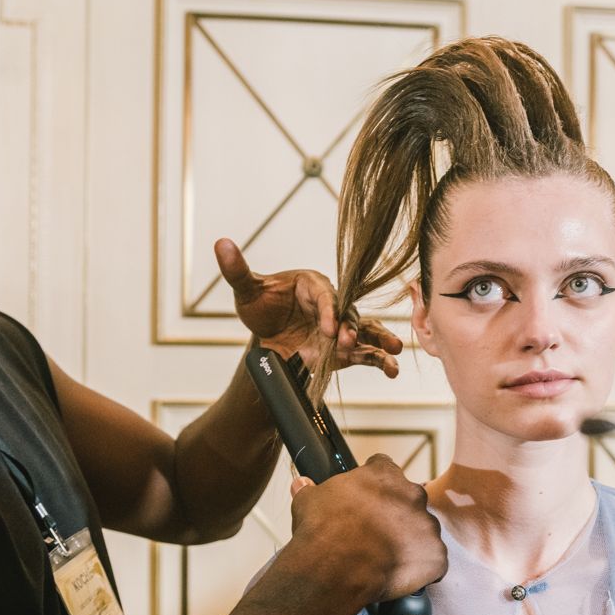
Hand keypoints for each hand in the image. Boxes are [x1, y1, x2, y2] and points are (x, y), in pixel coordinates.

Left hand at [215, 238, 402, 375]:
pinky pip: (366, 353)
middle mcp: (333, 305)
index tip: (328, 328)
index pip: (324, 295)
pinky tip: (392, 370)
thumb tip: (221, 244)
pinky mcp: (346, 349)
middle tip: (347, 342)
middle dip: (350, 329)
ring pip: (364, 331)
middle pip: (347, 314)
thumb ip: (237, 271)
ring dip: (379, 341)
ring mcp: (342, 327)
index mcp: (313, 284)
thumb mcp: (247, 290)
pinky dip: (381, 361)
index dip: (328, 311)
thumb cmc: (262, 306)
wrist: (269, 336)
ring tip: (393, 351)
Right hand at [286, 454, 446, 604]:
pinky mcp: (435, 556)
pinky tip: (402, 575)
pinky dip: (422, 569)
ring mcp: (427, 526)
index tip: (366, 502)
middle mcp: (412, 495)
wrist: (334, 568)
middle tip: (375, 534)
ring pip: (423, 531)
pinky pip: (434, 562)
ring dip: (410, 542)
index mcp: (384, 475)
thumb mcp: (308, 502)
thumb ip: (309, 489)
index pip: (385, 470)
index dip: (374, 488)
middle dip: (396, 515)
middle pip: (409, 501)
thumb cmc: (322, 532)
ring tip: (386, 558)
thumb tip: (301, 484)